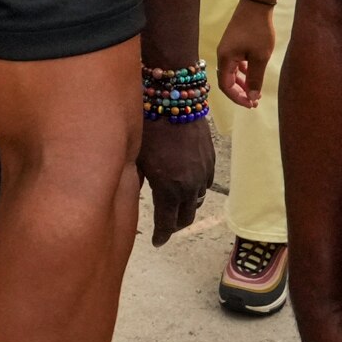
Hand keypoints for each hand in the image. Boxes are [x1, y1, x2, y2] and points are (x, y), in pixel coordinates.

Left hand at [140, 114, 213, 246]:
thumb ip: (136, 181)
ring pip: (197, 201)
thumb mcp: (136, 157)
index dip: (161, 236)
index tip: (156, 242)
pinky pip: (205, 184)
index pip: (166, 224)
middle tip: (165, 227)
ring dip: (186, 207)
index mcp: (168, 189)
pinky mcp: (211, 160)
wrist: (173, 99)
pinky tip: (186, 186)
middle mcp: (189, 186)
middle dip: (174, 225)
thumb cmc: (147, 126)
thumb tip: (130, 194)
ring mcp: (203, 173)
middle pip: (186, 217)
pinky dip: (195, 190)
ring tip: (174, 206)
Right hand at [218, 0, 277, 108]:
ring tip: (255, 89)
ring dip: (241, 82)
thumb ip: (255, 78)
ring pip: (231, 71)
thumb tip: (252, 97)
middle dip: (239, 92)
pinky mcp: (233, 43)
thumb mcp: (260, 57)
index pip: (226, 85)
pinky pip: (234, 63)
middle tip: (254, 101)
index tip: (252, 104)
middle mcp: (222, 55)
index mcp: (225, 58)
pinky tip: (252, 72)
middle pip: (226, 80)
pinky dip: (242, 71)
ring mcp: (227, 48)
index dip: (237, 98)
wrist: (256, 4)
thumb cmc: (258, 31)